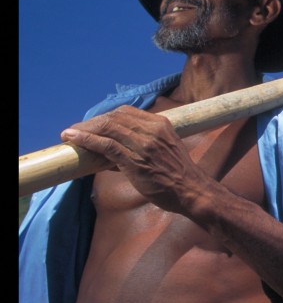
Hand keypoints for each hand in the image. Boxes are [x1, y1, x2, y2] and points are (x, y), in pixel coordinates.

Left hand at [60, 105, 207, 212]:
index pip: (126, 112)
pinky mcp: (135, 160)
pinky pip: (106, 145)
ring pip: (108, 128)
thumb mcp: (167, 148)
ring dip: (85, 129)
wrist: (192, 190)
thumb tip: (113, 150)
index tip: (93, 124)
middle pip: (114, 117)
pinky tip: (74, 139)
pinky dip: (87, 140)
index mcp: (161, 123)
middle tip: (77, 131)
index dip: (106, 116)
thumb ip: (146, 143)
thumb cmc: (178, 174)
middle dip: (92, 122)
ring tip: (69, 134)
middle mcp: (152, 129)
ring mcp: (143, 144)